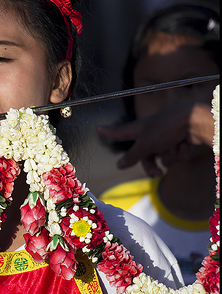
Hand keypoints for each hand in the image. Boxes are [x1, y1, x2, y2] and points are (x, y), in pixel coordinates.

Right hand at [97, 103, 213, 176]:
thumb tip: (118, 166)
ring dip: (170, 156)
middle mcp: (151, 133)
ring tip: (175, 146)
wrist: (194, 120)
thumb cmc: (166, 128)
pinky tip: (184, 143)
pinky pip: (177, 154)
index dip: (108, 132)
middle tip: (157, 173)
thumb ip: (132, 157)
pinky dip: (181, 152)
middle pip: (145, 155)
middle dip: (152, 165)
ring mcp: (166, 137)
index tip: (98, 128)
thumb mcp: (145, 145)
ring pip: (163, 157)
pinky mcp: (180, 140)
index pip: (119, 133)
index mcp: (139, 129)